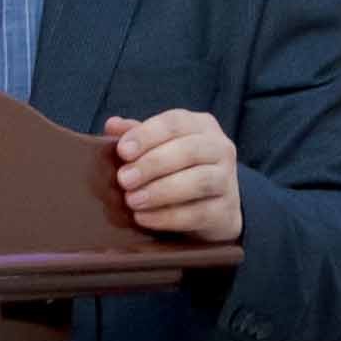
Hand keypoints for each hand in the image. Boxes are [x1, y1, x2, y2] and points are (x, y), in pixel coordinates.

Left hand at [109, 108, 241, 241]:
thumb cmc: (180, 169)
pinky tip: (144, 218)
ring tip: (132, 200)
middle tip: (124, 180)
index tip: (122, 151)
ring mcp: (227, 180)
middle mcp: (220, 148)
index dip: (147, 135)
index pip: (175, 122)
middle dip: (152, 164)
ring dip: (161, 191)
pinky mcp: (226, 211)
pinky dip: (168, 217)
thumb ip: (138, 135)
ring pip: (198, 181)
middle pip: (189, 150)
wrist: (216, 208)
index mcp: (201, 125)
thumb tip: (112, 125)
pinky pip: (199, 213)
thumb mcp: (160, 147)